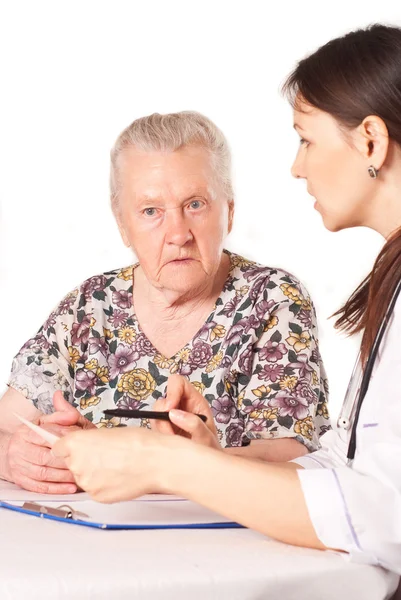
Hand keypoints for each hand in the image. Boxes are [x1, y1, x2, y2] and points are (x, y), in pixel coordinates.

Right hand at [6, 390, 91, 493]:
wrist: (13, 451)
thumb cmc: (33, 437)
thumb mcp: (45, 421)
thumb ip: (60, 416)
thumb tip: (71, 415)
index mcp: (25, 433)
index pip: (44, 437)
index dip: (62, 441)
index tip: (77, 443)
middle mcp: (19, 450)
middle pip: (44, 458)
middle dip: (64, 461)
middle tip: (81, 462)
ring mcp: (19, 467)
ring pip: (43, 474)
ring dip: (63, 477)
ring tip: (79, 475)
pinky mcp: (22, 481)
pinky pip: (40, 487)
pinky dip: (56, 488)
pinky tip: (70, 487)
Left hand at [53, 426, 176, 502]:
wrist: (155, 462)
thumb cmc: (139, 443)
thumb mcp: (110, 430)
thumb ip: (90, 439)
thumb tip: (85, 444)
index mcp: (77, 443)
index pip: (58, 447)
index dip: (70, 446)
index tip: (76, 447)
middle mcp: (77, 463)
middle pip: (71, 462)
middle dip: (84, 459)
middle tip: (104, 454)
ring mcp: (86, 482)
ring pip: (83, 477)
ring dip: (94, 473)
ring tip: (116, 465)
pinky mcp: (96, 496)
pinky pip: (94, 489)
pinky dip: (104, 484)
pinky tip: (118, 475)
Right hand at [151, 375, 220, 449]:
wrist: (207, 467)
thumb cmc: (210, 450)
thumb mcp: (207, 438)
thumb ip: (195, 425)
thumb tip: (174, 413)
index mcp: (194, 401)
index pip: (178, 382)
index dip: (171, 391)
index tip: (170, 410)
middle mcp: (180, 406)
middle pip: (162, 400)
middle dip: (163, 416)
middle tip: (171, 434)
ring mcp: (169, 418)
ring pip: (155, 415)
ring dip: (162, 430)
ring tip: (175, 441)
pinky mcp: (162, 429)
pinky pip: (153, 428)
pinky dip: (159, 437)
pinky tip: (171, 444)